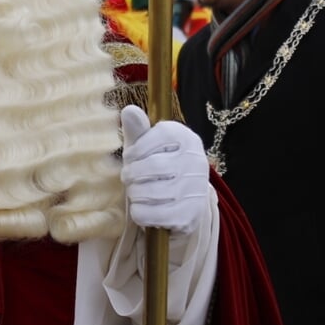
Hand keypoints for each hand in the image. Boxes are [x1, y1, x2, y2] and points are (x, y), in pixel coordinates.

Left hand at [119, 105, 213, 234]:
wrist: (186, 202)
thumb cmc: (160, 167)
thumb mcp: (148, 146)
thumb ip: (138, 129)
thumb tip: (128, 110)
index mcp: (187, 139)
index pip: (156, 137)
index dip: (135, 150)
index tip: (130, 158)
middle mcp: (196, 162)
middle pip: (150, 167)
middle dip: (130, 174)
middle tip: (128, 178)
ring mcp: (195, 190)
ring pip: (148, 191)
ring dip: (134, 193)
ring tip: (136, 191)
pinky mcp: (189, 215)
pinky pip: (151, 214)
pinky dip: (139, 212)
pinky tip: (143, 207)